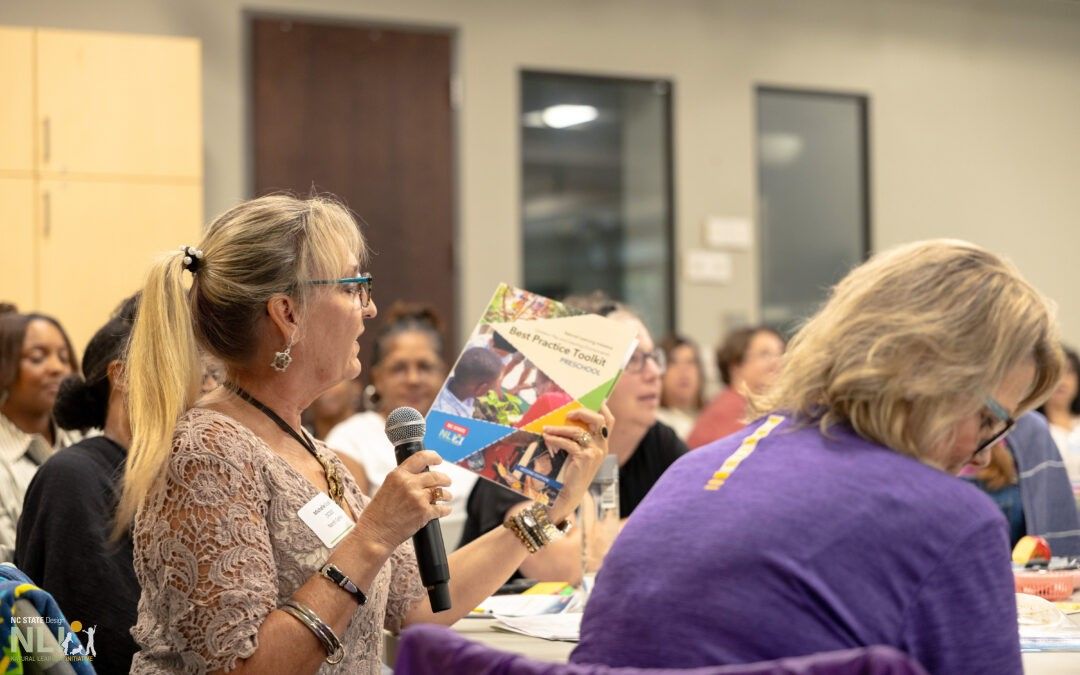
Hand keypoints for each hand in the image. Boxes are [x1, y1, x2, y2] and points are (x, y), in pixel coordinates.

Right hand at [355, 450, 452, 553]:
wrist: (375, 534)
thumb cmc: (377, 514)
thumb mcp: (386, 488)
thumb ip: (402, 480)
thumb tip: (420, 477)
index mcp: (398, 475)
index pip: (420, 458)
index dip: (433, 457)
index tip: (438, 459)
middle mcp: (409, 484)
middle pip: (435, 476)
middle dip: (445, 479)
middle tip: (447, 481)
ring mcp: (418, 498)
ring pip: (441, 492)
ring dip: (446, 495)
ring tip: (447, 496)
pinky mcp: (424, 513)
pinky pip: (441, 509)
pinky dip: (445, 509)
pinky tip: (446, 510)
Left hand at [541, 405, 613, 522]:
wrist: (570, 495)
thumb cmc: (571, 472)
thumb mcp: (579, 453)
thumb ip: (578, 438)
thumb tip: (564, 418)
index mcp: (602, 443)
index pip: (609, 421)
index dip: (603, 407)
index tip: (593, 398)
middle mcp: (602, 446)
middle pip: (599, 420)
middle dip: (583, 412)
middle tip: (567, 413)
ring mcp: (595, 453)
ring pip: (578, 431)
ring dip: (559, 428)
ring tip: (546, 429)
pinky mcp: (584, 459)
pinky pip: (569, 443)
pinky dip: (556, 439)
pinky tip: (547, 438)